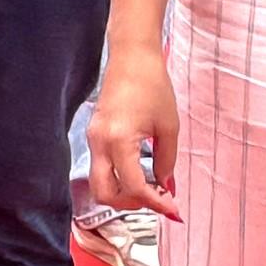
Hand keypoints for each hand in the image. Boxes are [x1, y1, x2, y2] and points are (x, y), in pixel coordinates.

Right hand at [82, 35, 177, 214]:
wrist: (131, 57)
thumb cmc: (152, 85)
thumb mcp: (169, 126)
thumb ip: (166, 161)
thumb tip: (166, 187)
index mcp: (118, 140)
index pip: (132, 187)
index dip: (154, 203)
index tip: (173, 209)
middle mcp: (99, 143)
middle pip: (104, 194)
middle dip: (131, 204)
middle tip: (156, 200)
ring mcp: (92, 139)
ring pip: (99, 183)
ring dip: (122, 193)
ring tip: (149, 188)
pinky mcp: (93, 135)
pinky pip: (100, 168)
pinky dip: (118, 178)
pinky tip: (139, 173)